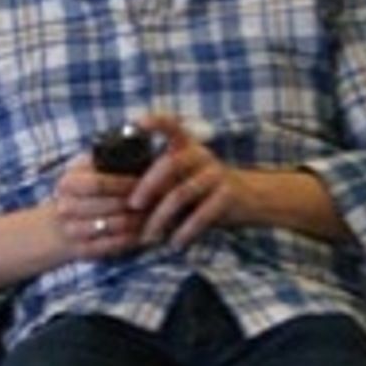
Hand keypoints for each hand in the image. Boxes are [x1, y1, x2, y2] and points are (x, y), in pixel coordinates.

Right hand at [53, 147, 148, 259]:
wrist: (53, 228)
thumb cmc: (78, 193)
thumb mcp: (83, 170)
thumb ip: (104, 158)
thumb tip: (136, 143)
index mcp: (67, 183)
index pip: (100, 182)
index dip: (125, 183)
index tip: (146, 181)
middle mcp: (66, 207)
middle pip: (111, 205)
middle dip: (137, 203)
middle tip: (159, 200)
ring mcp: (72, 230)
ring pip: (115, 226)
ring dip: (138, 221)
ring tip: (155, 215)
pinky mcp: (81, 250)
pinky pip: (112, 246)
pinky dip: (130, 239)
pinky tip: (142, 233)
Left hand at [129, 116, 245, 247]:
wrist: (249, 198)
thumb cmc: (202, 188)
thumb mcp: (184, 173)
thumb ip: (160, 175)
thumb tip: (117, 192)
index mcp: (186, 146)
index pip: (172, 125)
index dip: (156, 121)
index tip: (137, 122)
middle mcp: (201, 155)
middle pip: (169, 164)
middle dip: (147, 186)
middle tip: (132, 206)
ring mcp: (216, 174)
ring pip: (181, 194)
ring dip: (161, 218)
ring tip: (148, 236)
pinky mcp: (227, 195)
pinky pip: (201, 214)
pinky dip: (184, 231)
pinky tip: (174, 244)